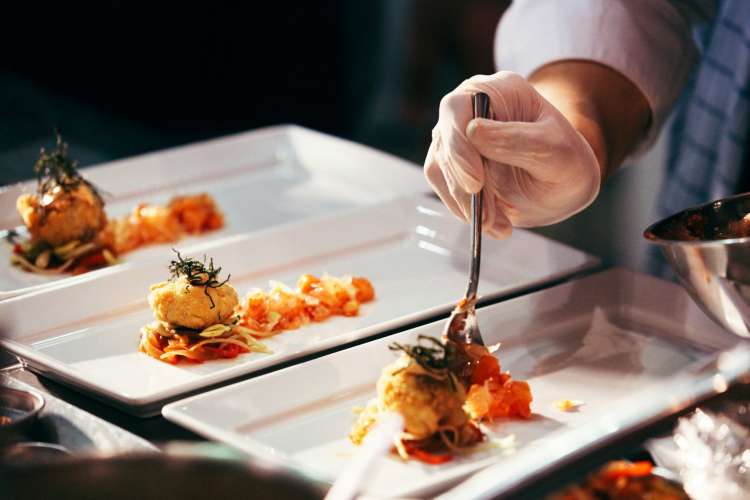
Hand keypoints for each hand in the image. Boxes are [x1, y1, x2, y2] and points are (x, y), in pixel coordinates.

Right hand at [423, 71, 601, 237]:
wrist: (565, 185)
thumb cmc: (566, 160)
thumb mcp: (555, 150)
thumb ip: (517, 140)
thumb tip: (472, 132)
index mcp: (497, 91)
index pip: (458, 108)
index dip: (460, 145)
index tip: (476, 182)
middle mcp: (469, 110)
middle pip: (445, 143)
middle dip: (465, 187)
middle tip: (489, 218)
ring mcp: (457, 139)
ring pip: (441, 170)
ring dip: (466, 204)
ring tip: (499, 225)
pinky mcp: (453, 168)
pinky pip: (446, 190)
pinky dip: (467, 212)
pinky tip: (495, 224)